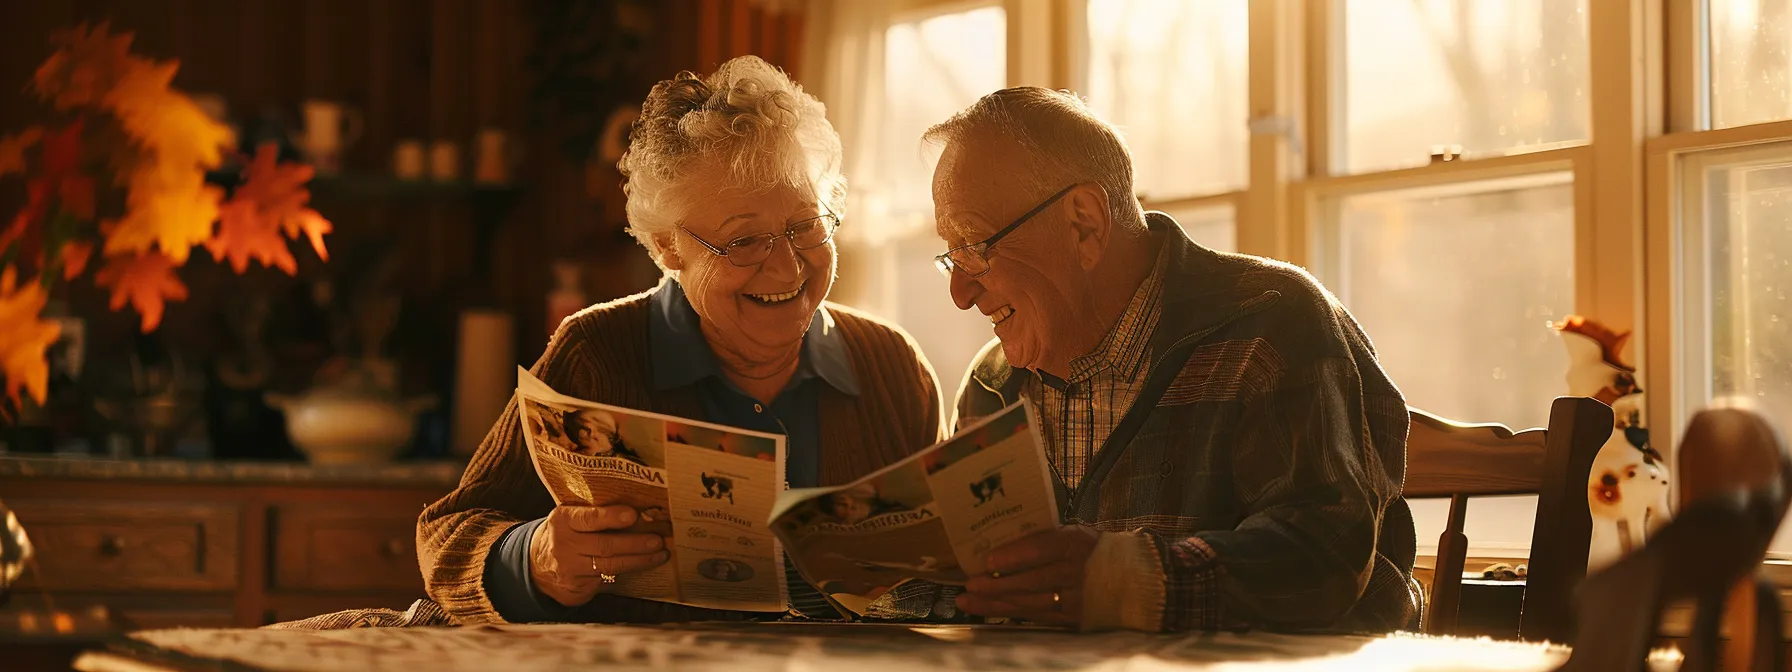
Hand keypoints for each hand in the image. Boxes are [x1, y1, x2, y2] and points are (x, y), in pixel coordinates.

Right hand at [529, 505, 669, 607]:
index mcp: (563, 520)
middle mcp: (564, 544)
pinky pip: (608, 580)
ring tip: (660, 554)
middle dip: (635, 543)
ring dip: (640, 560)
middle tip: (658, 540)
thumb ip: (594, 514)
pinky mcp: (577, 588)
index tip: (632, 514)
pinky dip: (629, 572)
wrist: (537, 566)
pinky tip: (645, 565)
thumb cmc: (566, 534)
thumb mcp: (570, 518)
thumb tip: (639, 511)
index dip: (610, 517)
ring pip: (611, 565)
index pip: (587, 518)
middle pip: (604, 545)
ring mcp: (570, 569)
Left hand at [955, 525, 1098, 624]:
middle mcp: (1075, 572)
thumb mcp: (1072, 534)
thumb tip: (1000, 542)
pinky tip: (990, 610)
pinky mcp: (1072, 618)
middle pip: (1030, 581)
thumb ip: (1043, 538)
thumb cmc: (1090, 550)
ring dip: (996, 603)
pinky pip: (1037, 616)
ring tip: (968, 600)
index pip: (1040, 549)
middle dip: (996, 585)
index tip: (988, 560)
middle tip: (970, 584)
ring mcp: (1075, 599)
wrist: (1128, 577)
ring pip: (1030, 603)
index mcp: (1074, 544)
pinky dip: (1012, 613)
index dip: (1013, 556)